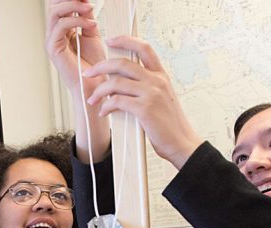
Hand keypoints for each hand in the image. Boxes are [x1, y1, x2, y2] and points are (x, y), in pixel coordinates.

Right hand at [46, 0, 110, 161]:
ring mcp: (52, 41)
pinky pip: (61, 26)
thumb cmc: (96, 67)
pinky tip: (90, 24)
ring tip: (88, 9)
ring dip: (73, 7)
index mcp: (63, 30)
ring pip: (55, 12)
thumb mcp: (93, 35)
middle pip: (53, 6)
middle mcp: (55, 34)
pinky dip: (76, 21)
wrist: (97, 87)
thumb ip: (86, 19)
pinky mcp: (54, 48)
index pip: (60, 6)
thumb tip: (86, 4)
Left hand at [84, 36, 202, 169]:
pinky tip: (103, 111)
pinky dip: (106, 106)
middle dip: (100, 66)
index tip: (110, 40)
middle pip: (123, 63)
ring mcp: (151, 94)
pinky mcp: (144, 109)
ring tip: (92, 99)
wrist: (181, 143)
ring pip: (116, 82)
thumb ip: (146, 87)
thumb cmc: (170, 125)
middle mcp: (157, 81)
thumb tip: (121, 83)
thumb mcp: (162, 98)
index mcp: (161, 76)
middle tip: (89, 73)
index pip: (144, 48)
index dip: (125, 40)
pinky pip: (117, 101)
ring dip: (99, 90)